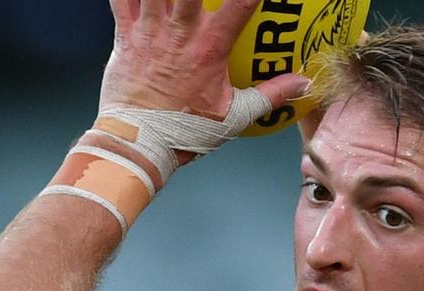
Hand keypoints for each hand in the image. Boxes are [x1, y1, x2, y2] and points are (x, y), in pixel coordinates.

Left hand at [100, 0, 309, 118]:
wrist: (140, 143)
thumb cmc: (186, 131)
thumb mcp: (235, 116)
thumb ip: (271, 95)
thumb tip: (302, 84)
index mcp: (210, 49)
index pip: (239, 5)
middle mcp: (180, 33)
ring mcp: (150, 32)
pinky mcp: (125, 37)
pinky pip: (121, 0)